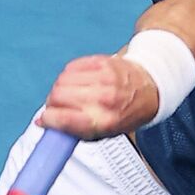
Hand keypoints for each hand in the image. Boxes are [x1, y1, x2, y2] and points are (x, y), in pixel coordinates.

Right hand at [37, 54, 159, 139]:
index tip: (44, 120)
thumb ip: (76, 131)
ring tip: (70, 95)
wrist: (149, 88)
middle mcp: (104, 98)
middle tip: (58, 107)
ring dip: (59, 89)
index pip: (65, 119)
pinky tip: (78, 82)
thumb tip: (45, 124)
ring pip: (61, 80)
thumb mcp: (105, 133)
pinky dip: (68, 76)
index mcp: (105, 121)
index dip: (49, 120)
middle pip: (58, 96)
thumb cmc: (125, 113)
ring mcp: (103, 77)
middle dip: (52, 104)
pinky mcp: (100, 61)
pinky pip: (70, 67)